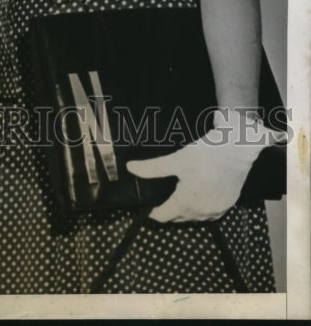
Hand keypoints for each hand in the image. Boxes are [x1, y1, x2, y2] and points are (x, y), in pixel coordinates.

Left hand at [126, 110, 284, 221]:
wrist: (237, 151)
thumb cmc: (204, 155)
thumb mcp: (176, 160)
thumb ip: (152, 168)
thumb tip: (130, 168)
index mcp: (186, 203)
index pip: (163, 216)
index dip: (152, 211)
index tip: (147, 203)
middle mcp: (201, 213)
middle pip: (178, 217)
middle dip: (169, 208)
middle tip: (162, 193)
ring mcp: (216, 211)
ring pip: (194, 216)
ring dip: (185, 209)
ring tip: (179, 192)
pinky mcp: (228, 205)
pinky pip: (209, 212)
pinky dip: (201, 206)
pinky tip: (199, 193)